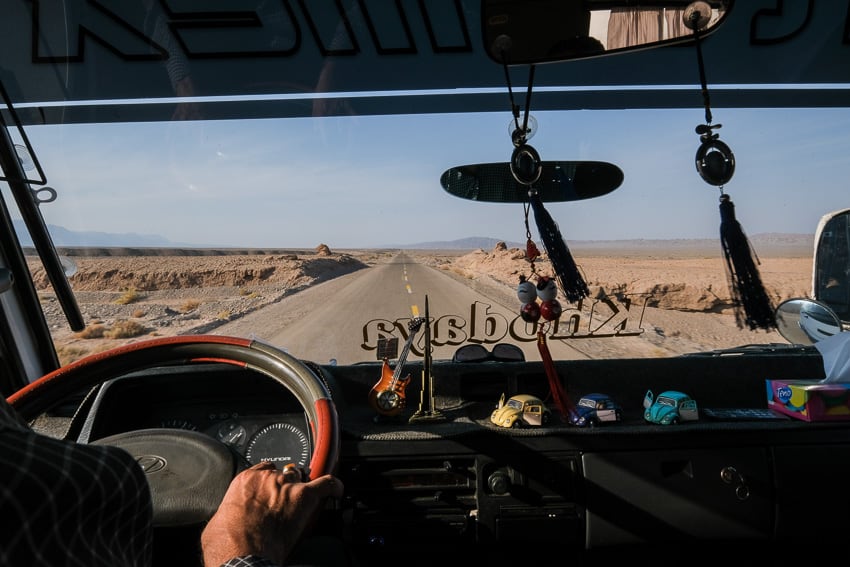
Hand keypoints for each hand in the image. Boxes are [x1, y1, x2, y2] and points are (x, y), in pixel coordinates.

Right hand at [201, 462, 343, 566]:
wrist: (241, 555)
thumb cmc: (226, 543)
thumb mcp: (218, 522)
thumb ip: (229, 511)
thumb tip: (226, 520)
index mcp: (245, 481)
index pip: (263, 469)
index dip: (269, 481)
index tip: (271, 489)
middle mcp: (267, 478)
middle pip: (283, 473)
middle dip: (285, 486)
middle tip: (285, 502)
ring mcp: (287, 485)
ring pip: (301, 477)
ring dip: (303, 487)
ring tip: (305, 499)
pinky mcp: (304, 496)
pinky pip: (326, 484)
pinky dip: (333, 486)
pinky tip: (337, 490)